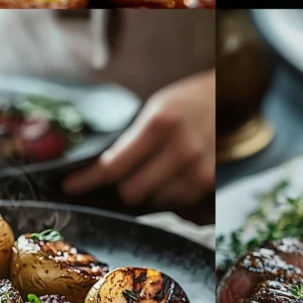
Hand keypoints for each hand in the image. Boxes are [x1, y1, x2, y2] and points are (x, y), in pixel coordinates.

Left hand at [62, 71, 214, 208]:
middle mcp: (181, 149)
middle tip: (127, 174)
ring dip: (151, 192)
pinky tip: (177, 175)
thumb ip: (131, 139)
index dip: (87, 180)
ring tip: (160, 169)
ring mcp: (199, 169)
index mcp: (160, 123)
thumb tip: (99, 171)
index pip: (113, 166)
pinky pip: (178, 204)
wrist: (231, 98)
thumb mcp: (155, 108)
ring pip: (156, 202)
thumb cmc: (187, 103)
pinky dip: (171, 195)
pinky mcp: (212, 184)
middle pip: (132, 192)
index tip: (70, 186)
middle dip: (123, 186)